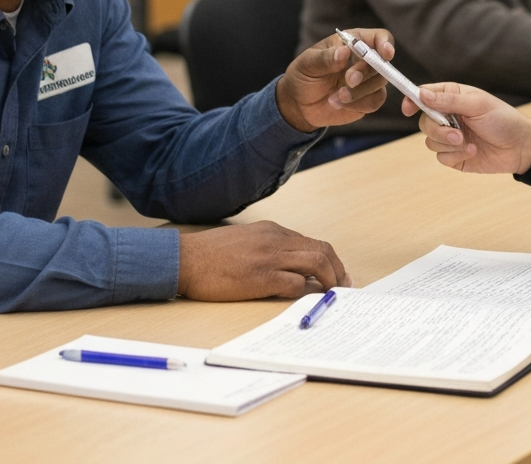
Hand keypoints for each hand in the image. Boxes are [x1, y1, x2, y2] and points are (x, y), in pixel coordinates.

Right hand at [177, 221, 349, 300]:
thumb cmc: (211, 254)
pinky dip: (306, 291)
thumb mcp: (246, 240)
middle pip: (322, 250)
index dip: (330, 259)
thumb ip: (269, 248)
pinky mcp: (261, 277)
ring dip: (330, 280)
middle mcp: (276, 240)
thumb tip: (291, 267)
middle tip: (344, 285)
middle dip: (338, 269)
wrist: (185, 259)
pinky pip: (295, 283)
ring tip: (333, 294)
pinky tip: (306, 299)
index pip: (312, 242)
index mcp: (272, 231)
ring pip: (316, 262)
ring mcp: (269, 257)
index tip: (337, 273)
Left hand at [275, 29, 393, 132]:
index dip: (385, 43)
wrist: (299, 104)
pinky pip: (375, 101)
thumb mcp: (307, 64)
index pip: (378, 37)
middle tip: (349, 80)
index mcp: (352, 42)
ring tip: (336, 97)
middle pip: (381, 62)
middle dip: (365, 72)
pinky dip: (358, 104)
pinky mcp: (368, 99)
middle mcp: (364, 60)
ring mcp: (368, 80)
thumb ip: (325, 58)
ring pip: (380, 83)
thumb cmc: (303, 76)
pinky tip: (339, 103)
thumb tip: (344, 52)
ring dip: (359, 92)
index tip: (385, 54)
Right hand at [405, 83, 530, 174]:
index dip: (413, 100)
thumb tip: (421, 93)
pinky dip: (455, 155)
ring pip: (430, 141)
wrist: (521, 148)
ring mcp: (450, 137)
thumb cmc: (503, 120)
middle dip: (437, 129)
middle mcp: (448, 116)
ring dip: (449, 144)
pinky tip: (473, 151)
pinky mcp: (454, 156)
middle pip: (423, 122)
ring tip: (469, 143)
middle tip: (457, 134)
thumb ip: (448, 100)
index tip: (408, 108)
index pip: (424, 95)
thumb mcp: (477, 105)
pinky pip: (441, 157)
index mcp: (452, 97)